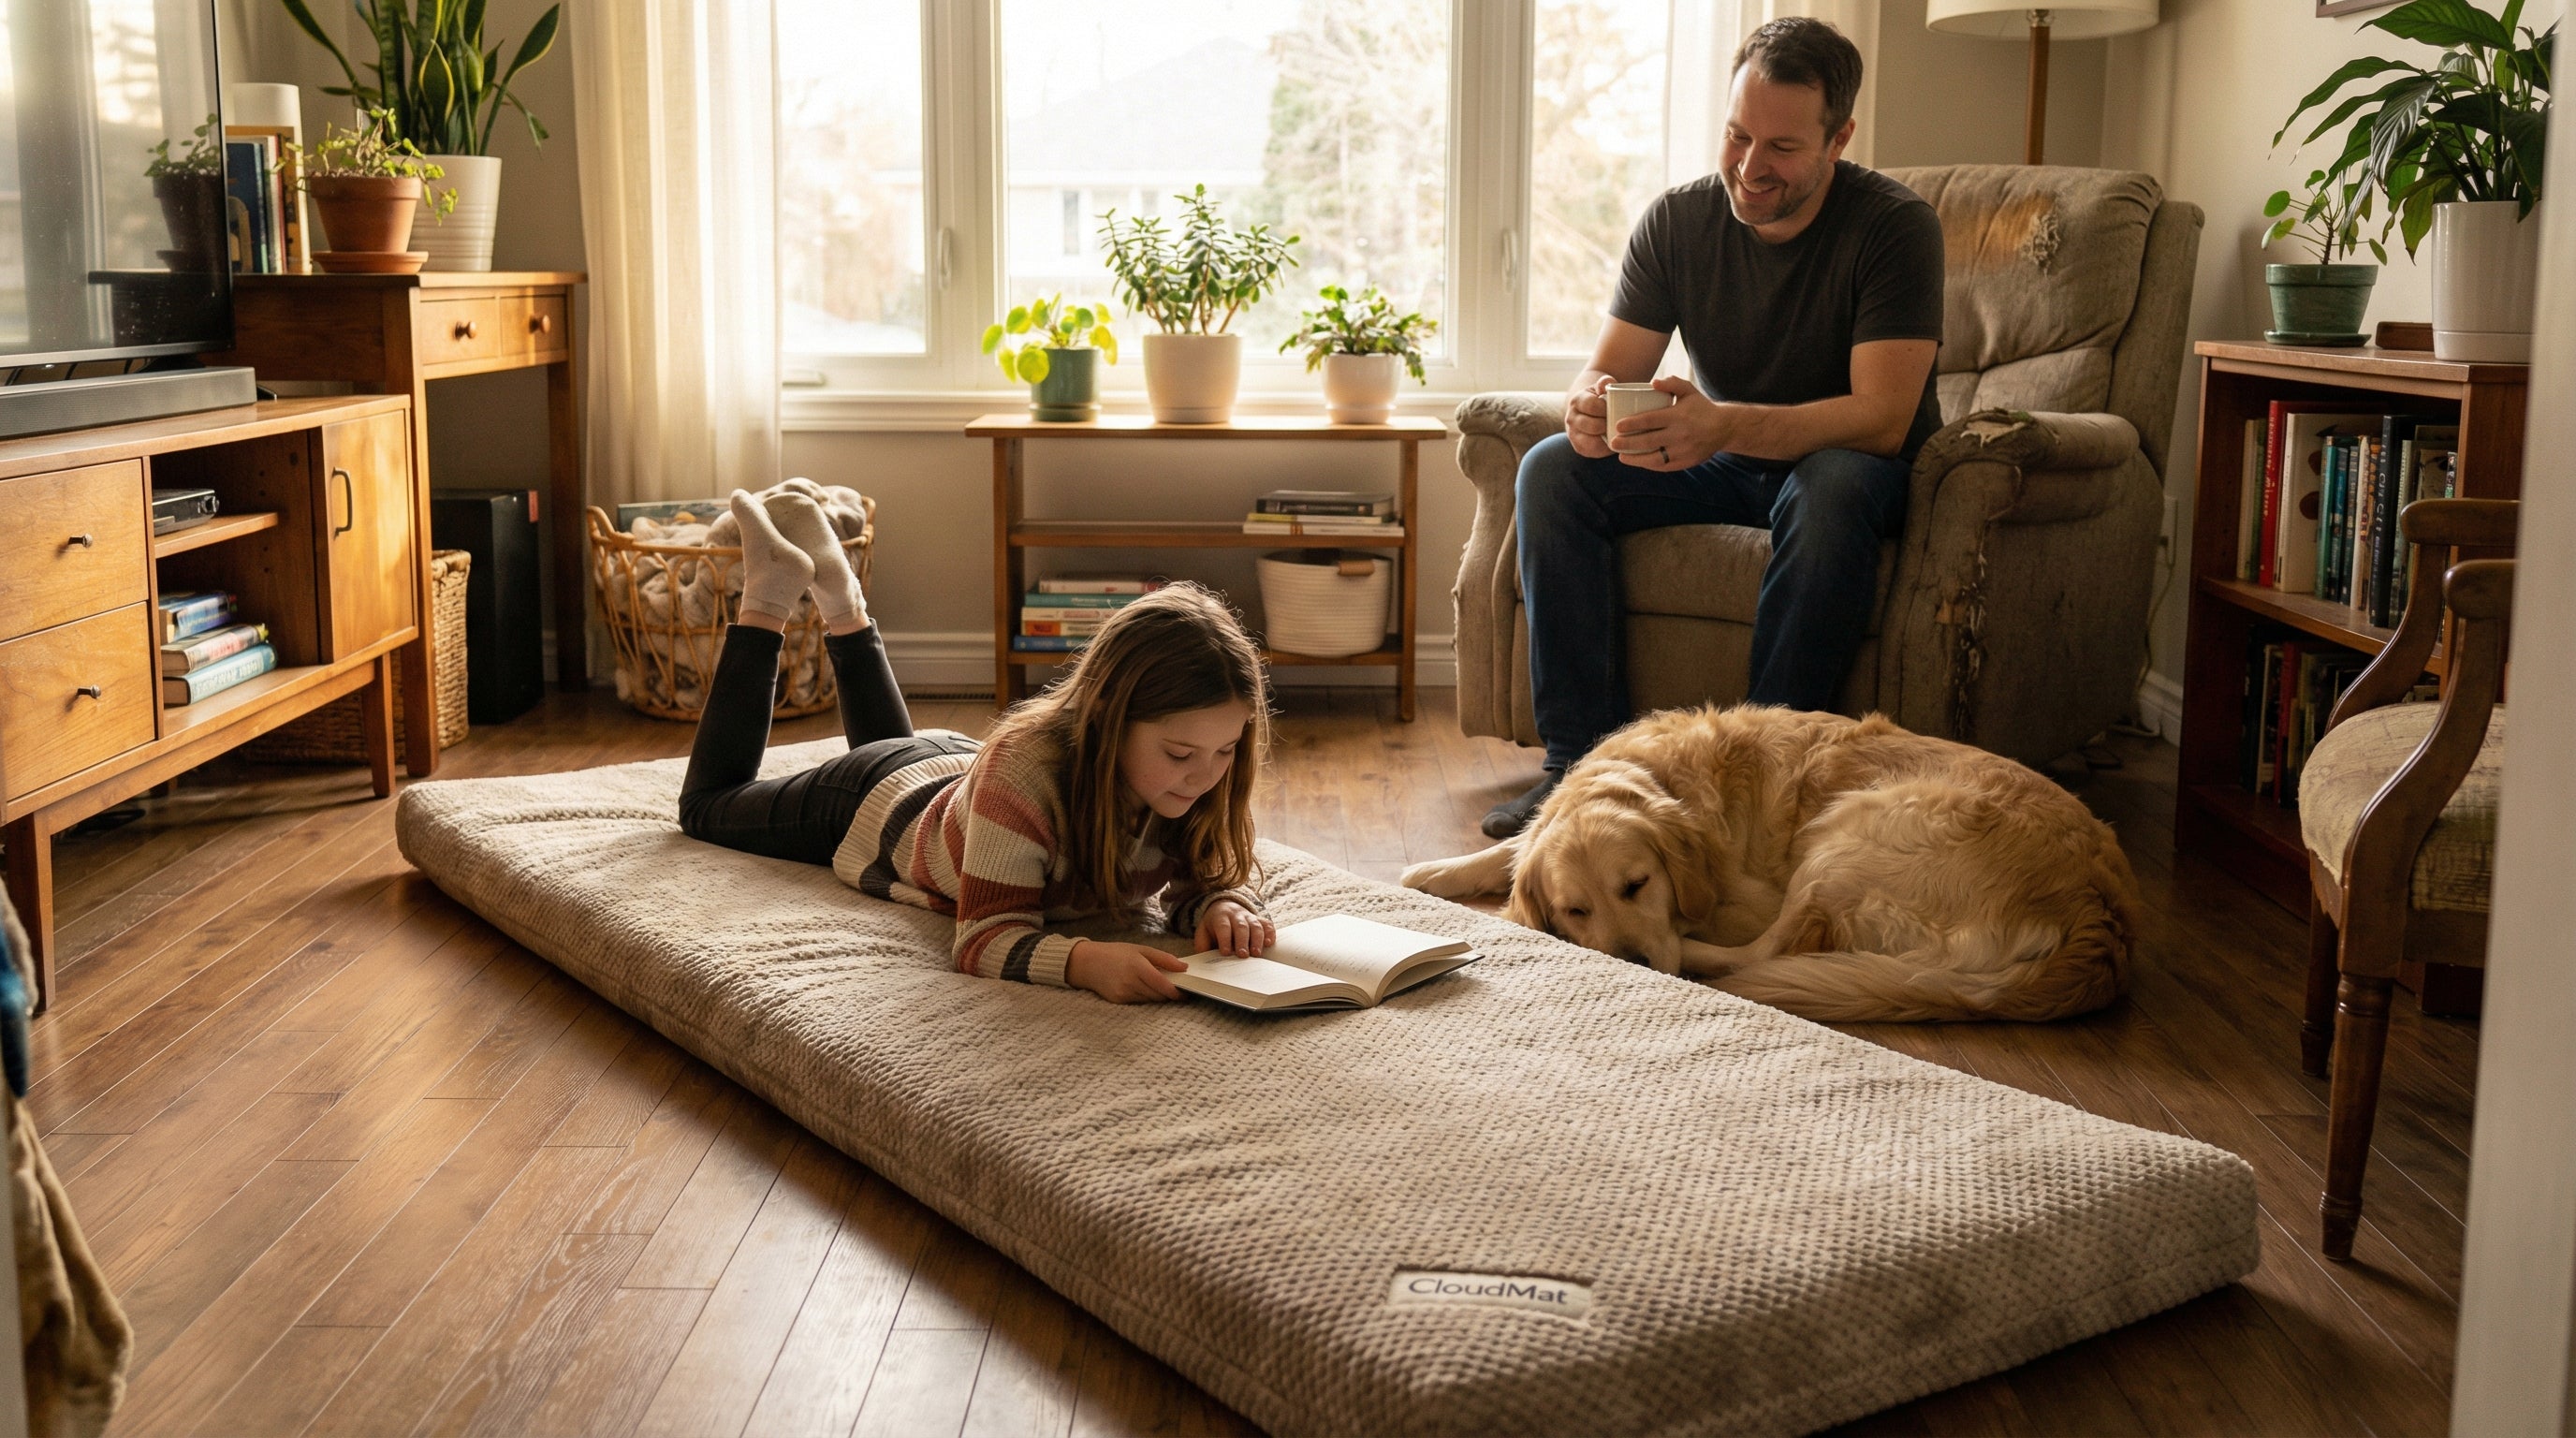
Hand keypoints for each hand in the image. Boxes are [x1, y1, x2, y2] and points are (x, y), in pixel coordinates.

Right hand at [1067, 940, 1188, 1002]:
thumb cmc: (1116, 953)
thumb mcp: (1141, 949)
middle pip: (1159, 996)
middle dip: (1169, 993)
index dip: (1177, 992)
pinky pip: (1139, 1001)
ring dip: (1157, 995)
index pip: (1164, 986)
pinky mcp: (1119, 1001)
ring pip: (1150, 1000)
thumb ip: (1164, 959)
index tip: (1186, 992)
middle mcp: (1131, 983)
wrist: (1087, 963)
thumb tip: (1184, 968)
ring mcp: (1124, 994)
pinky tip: (1140, 986)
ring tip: (1156, 984)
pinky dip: (1145, 996)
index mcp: (1138, 967)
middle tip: (1175, 987)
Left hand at [1195, 900, 1274, 956]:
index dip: (1225, 939)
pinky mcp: (1259, 920)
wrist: (1223, 907)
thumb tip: (1204, 962)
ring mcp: (1249, 916)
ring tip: (1257, 954)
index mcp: (1220, 917)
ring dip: (1257, 940)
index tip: (1226, 953)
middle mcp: (1236, 915)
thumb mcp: (1203, 932)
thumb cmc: (1213, 926)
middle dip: (1242, 941)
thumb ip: (1202, 946)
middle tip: (1243, 955)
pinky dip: (1270, 933)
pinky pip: (1267, 924)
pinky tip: (1269, 943)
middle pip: (1241, 927)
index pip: (1223, 927)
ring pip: (1255, 926)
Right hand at [1564, 377, 1612, 458]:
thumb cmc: (1600, 398)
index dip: (1607, 409)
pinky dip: (1605, 448)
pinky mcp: (1579, 447)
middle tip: (1620, 423)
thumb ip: (1605, 382)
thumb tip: (1605, 386)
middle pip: (1592, 426)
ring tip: (1617, 433)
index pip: (1592, 406)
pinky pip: (1594, 452)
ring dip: (1607, 439)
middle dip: (1609, 425)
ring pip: (1591, 442)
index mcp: (1577, 401)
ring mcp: (1573, 434)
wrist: (1588, 410)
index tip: (1617, 408)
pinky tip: (1613, 441)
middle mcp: (1571, 418)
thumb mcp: (1602, 387)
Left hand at [1608, 375, 1728, 470]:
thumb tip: (1653, 382)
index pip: (1650, 420)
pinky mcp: (1685, 462)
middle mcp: (1680, 435)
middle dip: (1627, 443)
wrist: (1724, 428)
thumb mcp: (1689, 390)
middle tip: (1613, 443)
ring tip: (1621, 457)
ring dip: (1635, 459)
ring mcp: (1682, 451)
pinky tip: (1638, 462)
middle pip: (1648, 440)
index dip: (1632, 424)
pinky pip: (1663, 466)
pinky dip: (1648, 465)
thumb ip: (1672, 383)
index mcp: (1678, 416)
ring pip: (1654, 458)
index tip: (1618, 425)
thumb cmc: (1701, 407)